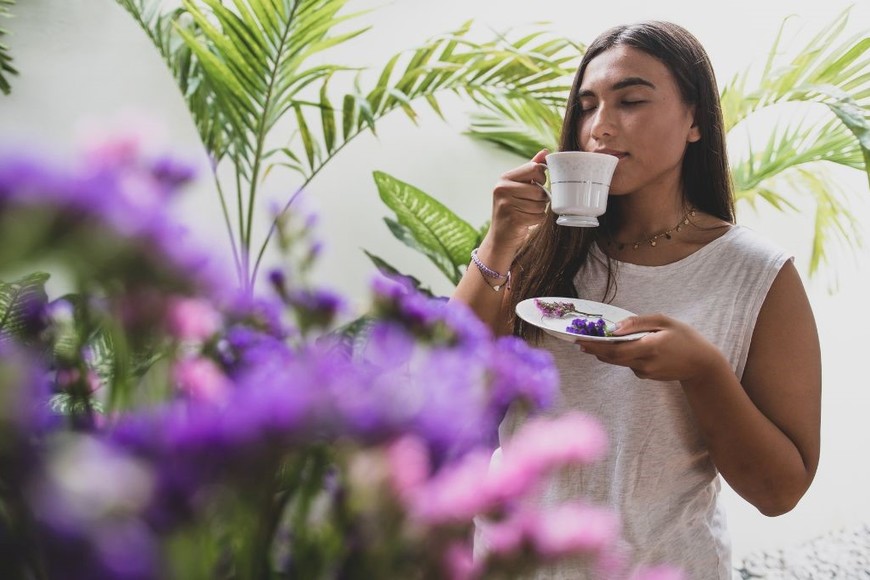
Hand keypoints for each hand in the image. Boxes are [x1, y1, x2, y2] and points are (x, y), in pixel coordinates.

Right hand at [485, 149, 550, 253]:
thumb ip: (531, 169)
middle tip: (531, 203)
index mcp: (504, 178)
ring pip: (540, 204)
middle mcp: (502, 189)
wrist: (500, 237)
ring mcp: (506, 204)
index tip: (536, 185)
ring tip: (527, 212)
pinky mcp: (513, 219)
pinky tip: (527, 221)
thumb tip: (545, 152)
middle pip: (539, 189)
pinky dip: (537, 220)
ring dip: (539, 210)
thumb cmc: (512, 209)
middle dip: (541, 198)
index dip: (542, 178)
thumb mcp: (518, 187)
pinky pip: (539, 216)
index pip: (534, 168)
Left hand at [576, 314, 725, 382]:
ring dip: (605, 353)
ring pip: (619, 362)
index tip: (580, 340)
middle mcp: (645, 363)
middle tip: (579, 342)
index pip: (616, 350)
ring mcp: (645, 372)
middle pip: (612, 358)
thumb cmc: (684, 337)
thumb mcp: (664, 321)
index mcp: (650, 347)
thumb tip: (614, 328)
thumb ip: (637, 323)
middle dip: (594, 350)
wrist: (702, 364)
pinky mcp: (646, 376)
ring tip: (591, 342)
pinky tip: (626, 347)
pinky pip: (629, 364)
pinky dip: (623, 356)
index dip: (596, 346)